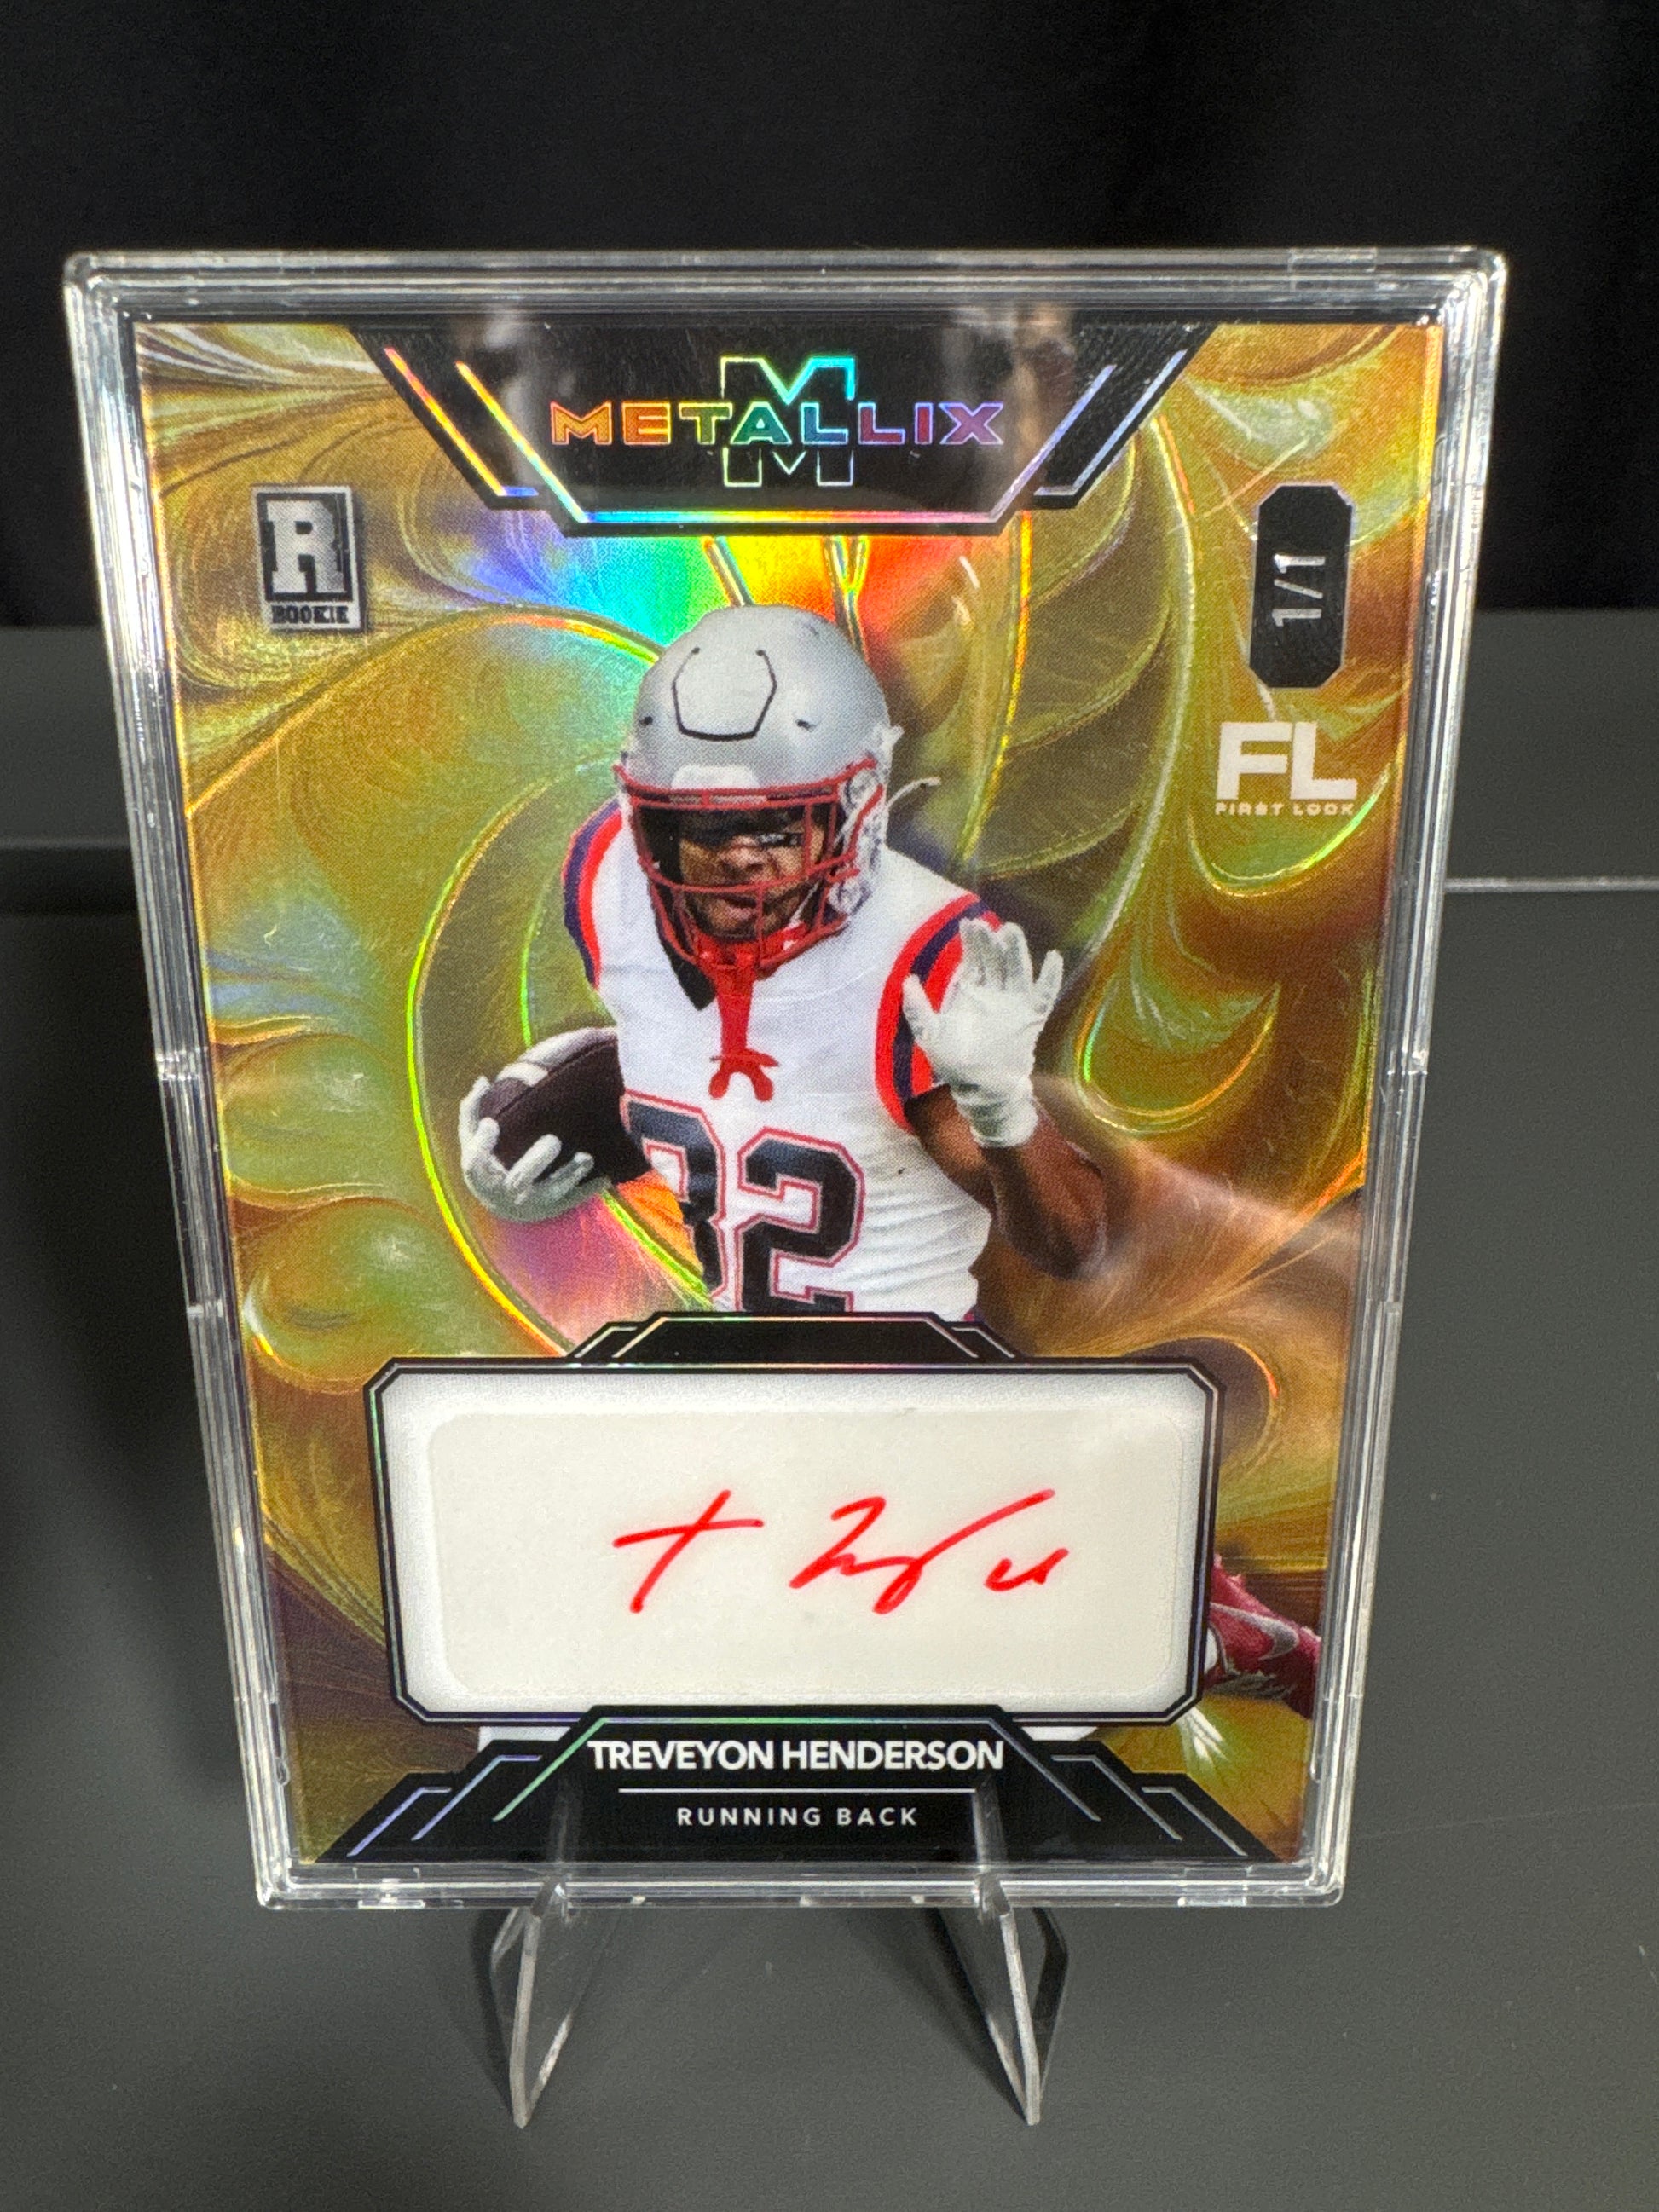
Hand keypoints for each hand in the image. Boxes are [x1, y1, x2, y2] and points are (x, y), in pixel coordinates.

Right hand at [457, 1074, 601, 1224]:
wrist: (503, 1204)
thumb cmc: (488, 1163)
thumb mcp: (472, 1141)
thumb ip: (472, 1112)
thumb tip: (482, 1080)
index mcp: (482, 1177)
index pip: (476, 1164)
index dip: (482, 1145)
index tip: (492, 1123)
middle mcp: (506, 1193)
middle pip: (520, 1180)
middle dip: (537, 1162)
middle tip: (553, 1140)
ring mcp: (531, 1204)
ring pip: (551, 1193)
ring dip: (570, 1176)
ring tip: (587, 1158)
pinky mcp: (553, 1208)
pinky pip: (573, 1201)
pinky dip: (590, 1190)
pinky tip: (606, 1177)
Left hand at [901, 917, 1061, 1148]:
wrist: (981, 1088)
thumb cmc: (955, 1064)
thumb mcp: (929, 1034)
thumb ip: (917, 1008)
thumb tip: (907, 979)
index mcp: (971, 992)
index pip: (974, 959)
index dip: (972, 941)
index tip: (968, 924)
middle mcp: (995, 993)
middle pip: (996, 960)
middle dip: (991, 942)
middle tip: (985, 925)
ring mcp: (1015, 1003)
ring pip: (1018, 970)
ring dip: (1016, 951)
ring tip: (1012, 931)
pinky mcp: (1032, 1017)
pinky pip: (1045, 994)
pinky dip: (1051, 977)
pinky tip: (1053, 957)